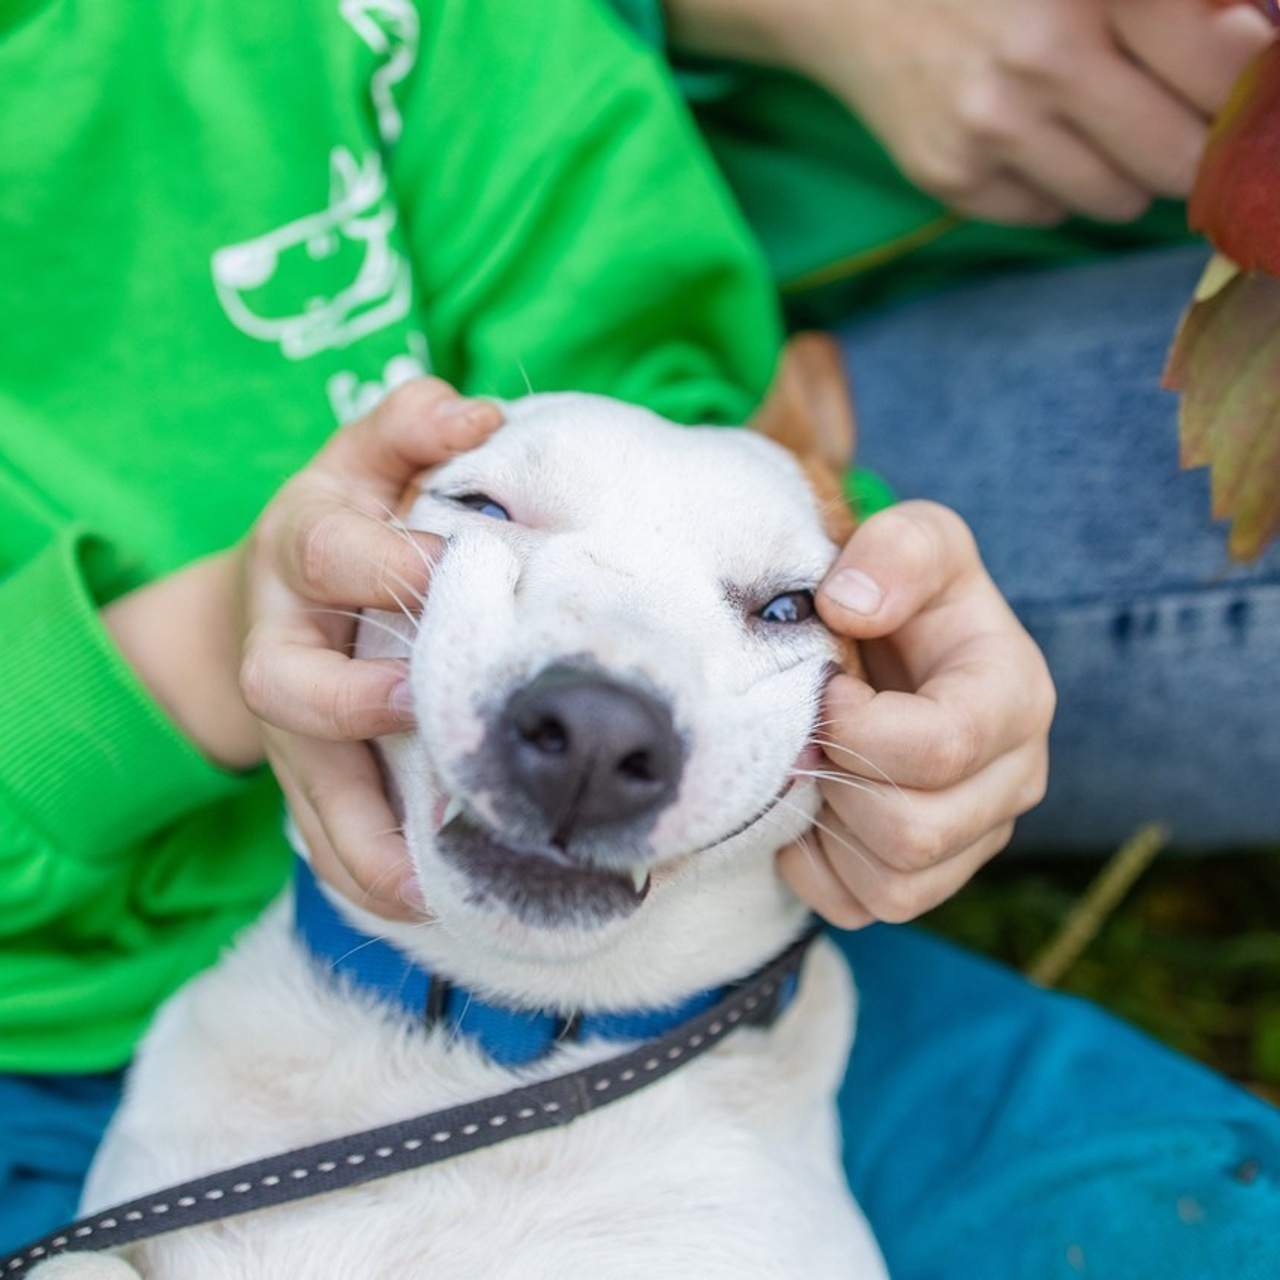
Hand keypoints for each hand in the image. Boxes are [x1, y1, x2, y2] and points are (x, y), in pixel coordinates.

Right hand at [236, 381, 502, 919]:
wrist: (281, 589)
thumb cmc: (352, 516)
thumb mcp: (371, 457)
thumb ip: (416, 425)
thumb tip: (479, 412)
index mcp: (302, 546)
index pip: (331, 550)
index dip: (388, 564)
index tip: (460, 575)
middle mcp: (282, 637)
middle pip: (289, 682)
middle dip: (355, 702)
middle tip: (428, 713)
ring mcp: (286, 717)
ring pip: (302, 782)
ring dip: (361, 831)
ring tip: (429, 874)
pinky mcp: (299, 772)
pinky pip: (320, 834)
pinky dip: (366, 871)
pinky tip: (421, 902)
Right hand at [668, 0, 1272, 224]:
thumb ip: (1174, 1)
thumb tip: (1253, 48)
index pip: (1221, 70)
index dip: (1246, 90)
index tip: (1242, 94)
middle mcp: (1044, 59)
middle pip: (1178, 160)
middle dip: (1192, 149)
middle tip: (1178, 123)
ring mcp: (992, 129)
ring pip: (1117, 201)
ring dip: (1124, 172)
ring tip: (1093, 121)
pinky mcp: (951, 178)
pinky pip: (1048, 215)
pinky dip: (1054, 187)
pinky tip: (1028, 139)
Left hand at [777, 501, 1054, 927]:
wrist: (899, 640)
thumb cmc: (906, 588)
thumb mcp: (914, 539)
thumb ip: (895, 551)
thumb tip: (849, 606)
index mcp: (1014, 696)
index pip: (942, 747)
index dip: (860, 728)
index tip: (825, 689)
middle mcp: (1012, 779)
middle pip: (914, 831)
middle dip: (838, 781)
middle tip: (809, 731)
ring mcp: (975, 837)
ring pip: (894, 883)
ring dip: (829, 828)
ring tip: (815, 764)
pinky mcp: (933, 876)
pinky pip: (867, 907)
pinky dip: (820, 869)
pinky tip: (813, 808)